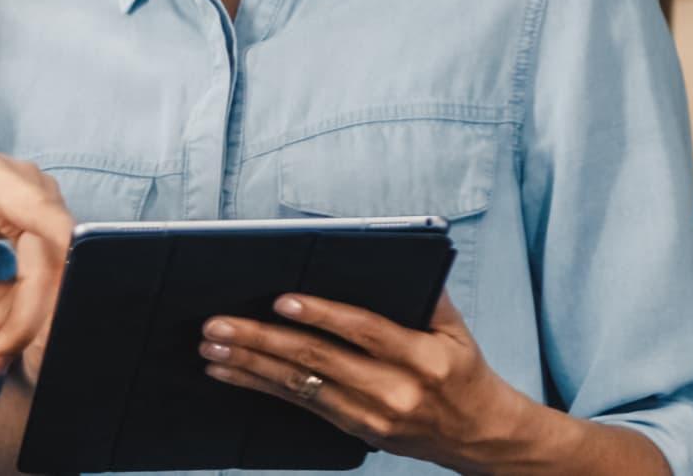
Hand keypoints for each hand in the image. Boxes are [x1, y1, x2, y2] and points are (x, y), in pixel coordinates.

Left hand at [0, 130, 75, 374]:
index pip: (44, 219)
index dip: (62, 262)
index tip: (60, 313)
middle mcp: (27, 189)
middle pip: (51, 261)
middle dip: (25, 319)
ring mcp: (36, 205)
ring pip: (50, 272)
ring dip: (16, 315)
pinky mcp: (34, 223)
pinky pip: (41, 269)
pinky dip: (16, 299)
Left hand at [198, 294, 543, 471]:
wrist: (480, 437)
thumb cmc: (464, 372)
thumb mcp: (457, 331)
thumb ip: (427, 294)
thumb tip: (391, 255)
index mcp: (423, 358)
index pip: (364, 331)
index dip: (321, 314)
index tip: (282, 300)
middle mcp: (395, 390)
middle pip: (318, 360)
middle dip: (262, 339)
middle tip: (219, 325)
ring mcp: (372, 416)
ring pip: (299, 385)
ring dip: (249, 365)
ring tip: (212, 347)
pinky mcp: (355, 430)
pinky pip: (299, 404)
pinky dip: (259, 386)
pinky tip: (229, 373)